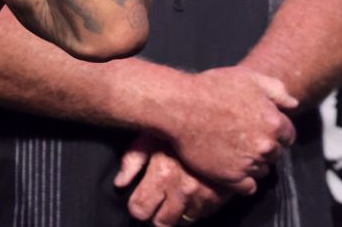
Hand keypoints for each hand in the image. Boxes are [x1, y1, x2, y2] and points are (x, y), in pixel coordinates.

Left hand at [115, 134, 230, 226]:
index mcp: (162, 174)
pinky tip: (194, 189)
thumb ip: (132, 160)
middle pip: (162, 223)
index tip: (140, 202)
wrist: (221, 125)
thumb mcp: (150, 136)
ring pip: (183, 221)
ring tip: (177, 193)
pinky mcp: (219, 198)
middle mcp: (182, 189)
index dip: (138, 207)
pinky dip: (196, 206)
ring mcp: (203, 196)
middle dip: (156, 215)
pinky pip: (203, 214)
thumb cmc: (180, 128)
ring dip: (178, 211)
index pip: (140, 209)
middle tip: (157, 202)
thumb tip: (119, 183)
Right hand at [162, 66, 296, 193]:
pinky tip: (228, 167)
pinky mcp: (231, 177)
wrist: (179, 106)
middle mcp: (266, 146)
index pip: (287, 135)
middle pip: (274, 153)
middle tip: (239, 137)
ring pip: (261, 170)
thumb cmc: (210, 88)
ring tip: (229, 150)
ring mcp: (249, 163)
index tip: (255, 128)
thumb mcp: (247, 78)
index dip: (272, 131)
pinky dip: (241, 180)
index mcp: (274, 123)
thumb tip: (293, 105)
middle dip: (261, 146)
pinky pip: (247, 187)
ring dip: (251, 163)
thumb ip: (276, 90)